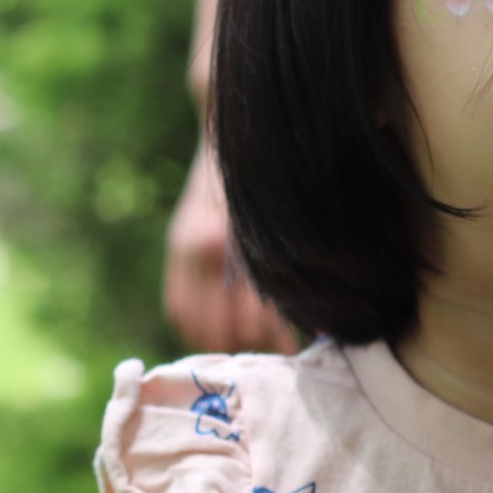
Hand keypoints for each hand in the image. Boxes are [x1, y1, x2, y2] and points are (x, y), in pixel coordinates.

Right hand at [163, 139, 299, 353]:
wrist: (232, 142)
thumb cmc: (276, 188)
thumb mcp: (289, 230)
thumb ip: (296, 276)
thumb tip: (318, 326)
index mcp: (244, 250)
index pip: (256, 324)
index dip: (275, 345)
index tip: (291, 350)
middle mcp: (209, 252)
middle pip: (229, 332)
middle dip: (253, 346)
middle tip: (272, 349)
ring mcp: (185, 251)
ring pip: (199, 329)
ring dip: (223, 343)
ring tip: (247, 342)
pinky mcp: (174, 249)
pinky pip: (178, 310)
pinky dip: (196, 327)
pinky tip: (218, 326)